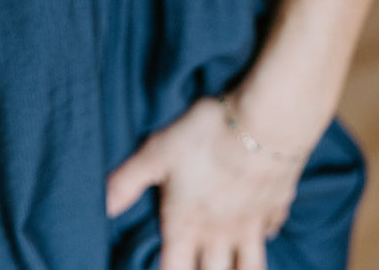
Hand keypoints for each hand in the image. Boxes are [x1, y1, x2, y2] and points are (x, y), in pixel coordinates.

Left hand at [106, 95, 306, 269]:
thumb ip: (128, 182)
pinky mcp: (276, 206)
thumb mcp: (157, 153)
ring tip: (227, 268)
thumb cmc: (206, 135)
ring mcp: (252, 224)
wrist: (266, 122)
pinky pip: (270, 233)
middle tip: (195, 267)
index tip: (166, 268)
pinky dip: (263, 237)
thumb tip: (102, 209)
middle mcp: (219, 234)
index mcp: (187, 224)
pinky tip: (260, 231)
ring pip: (248, 268)